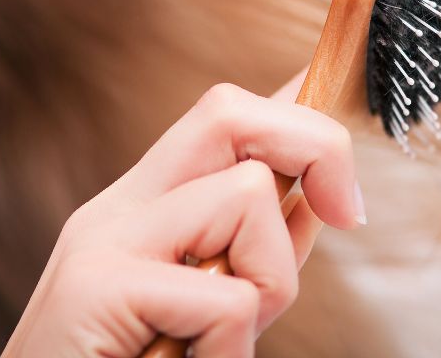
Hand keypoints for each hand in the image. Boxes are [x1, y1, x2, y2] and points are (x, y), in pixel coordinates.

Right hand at [1, 74, 366, 357]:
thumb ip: (247, 256)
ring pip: (246, 194)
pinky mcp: (97, 287)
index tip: (343, 119)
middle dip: (314, 146)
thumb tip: (316, 200)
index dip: (297, 108)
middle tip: (343, 215)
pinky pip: (225, 299)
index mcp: (141, 210)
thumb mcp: (200, 314)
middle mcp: (117, 210)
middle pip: (228, 110)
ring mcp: (102, 240)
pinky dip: (228, 351)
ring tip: (214, 346)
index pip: (224, 119)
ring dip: (268, 285)